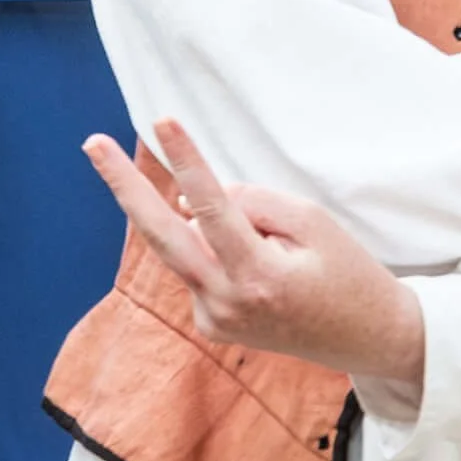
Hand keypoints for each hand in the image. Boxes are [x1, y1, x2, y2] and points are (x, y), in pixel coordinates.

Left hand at [83, 120, 425, 400]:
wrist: (368, 339)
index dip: (187, 160)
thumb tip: (194, 197)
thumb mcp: (314, 223)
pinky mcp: (210, 325)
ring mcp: (212, 319)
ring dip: (209, 227)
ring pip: (189, 247)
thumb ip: (253, 202)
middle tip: (92, 144)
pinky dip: (223, 252)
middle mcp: (224, 304)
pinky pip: (203, 267)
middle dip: (124, 187)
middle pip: (162, 236)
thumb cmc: (348, 274)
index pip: (212, 206)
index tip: (163, 122)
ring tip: (280, 248)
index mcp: (257, 278)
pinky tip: (272, 274)